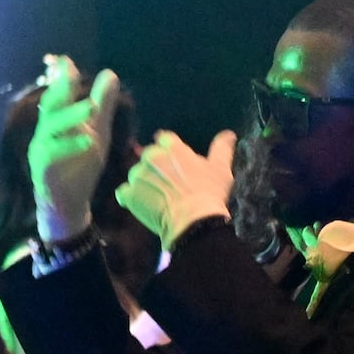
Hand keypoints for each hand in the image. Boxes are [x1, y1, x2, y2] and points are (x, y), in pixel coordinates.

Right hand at [24, 55, 120, 247]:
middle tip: (70, 72)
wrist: (69, 203)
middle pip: (51, 104)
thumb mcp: (97, 132)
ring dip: (71, 115)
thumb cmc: (79, 165)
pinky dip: (71, 146)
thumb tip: (110, 74)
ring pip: (52, 126)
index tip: (64, 60)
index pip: (58, 93)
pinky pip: (55, 153)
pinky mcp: (43, 166)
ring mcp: (41, 147)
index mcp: (58, 120)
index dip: (60, 76)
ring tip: (91, 107)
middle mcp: (46, 130)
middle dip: (60, 87)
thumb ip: (103, 106)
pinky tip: (88, 142)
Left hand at [120, 127, 236, 247]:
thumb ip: (221, 149)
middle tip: (170, 183)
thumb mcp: (221, 169)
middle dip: (156, 167)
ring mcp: (138, 175)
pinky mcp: (129, 193)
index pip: (164, 139)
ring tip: (159, 197)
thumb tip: (229, 134)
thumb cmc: (210, 193)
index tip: (174, 161)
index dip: (168, 150)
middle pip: (149, 156)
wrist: (194, 220)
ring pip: (137, 174)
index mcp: (172, 148)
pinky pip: (124, 192)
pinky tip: (142, 204)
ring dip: (145, 182)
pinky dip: (131, 197)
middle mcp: (152, 157)